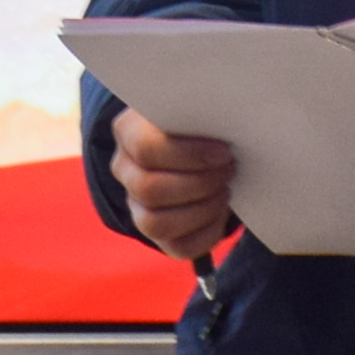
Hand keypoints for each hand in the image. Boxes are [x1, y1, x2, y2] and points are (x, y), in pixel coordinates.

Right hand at [109, 108, 237, 260]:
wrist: (201, 143)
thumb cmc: (200, 122)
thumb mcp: (196, 107)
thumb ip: (201, 109)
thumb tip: (230, 114)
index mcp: (127, 131)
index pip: (146, 149)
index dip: (189, 155)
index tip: (224, 151)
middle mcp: (124, 169)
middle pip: (149, 190)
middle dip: (199, 184)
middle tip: (228, 170)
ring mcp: (136, 204)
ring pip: (156, 224)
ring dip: (201, 209)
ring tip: (223, 191)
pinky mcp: (157, 233)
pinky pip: (177, 247)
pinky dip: (206, 233)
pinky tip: (220, 211)